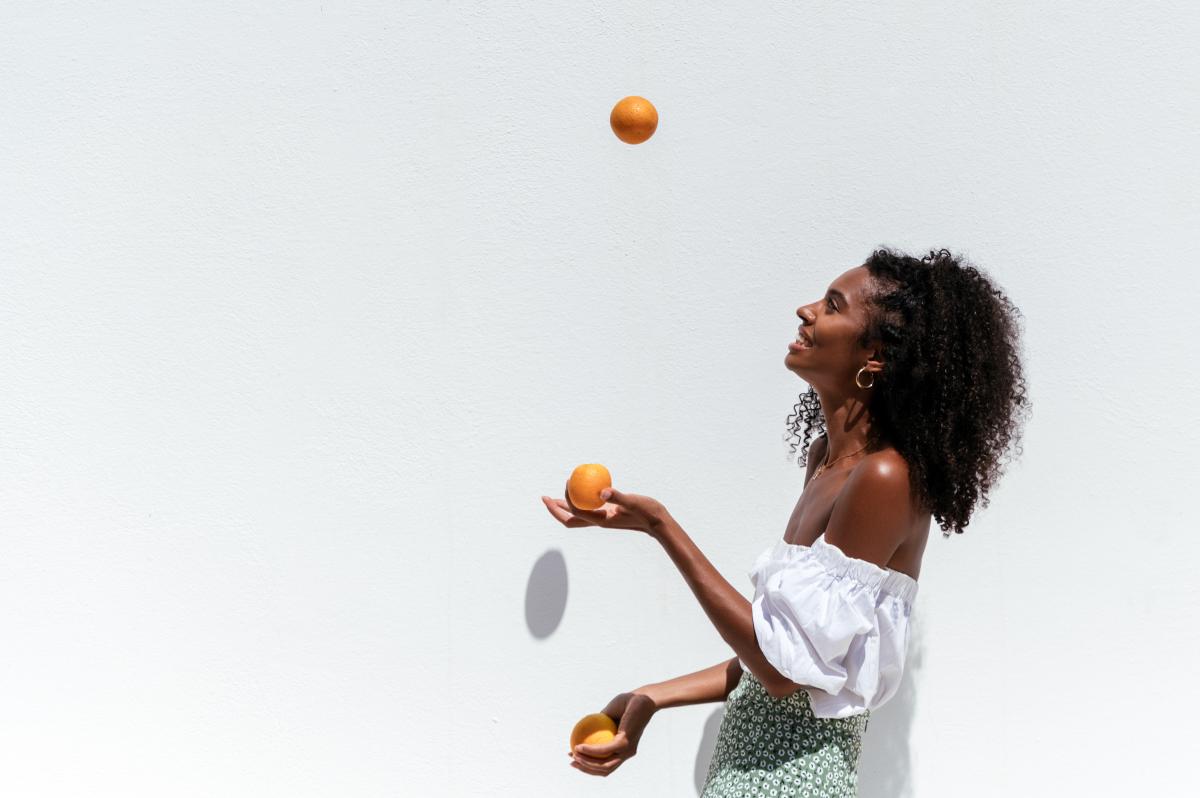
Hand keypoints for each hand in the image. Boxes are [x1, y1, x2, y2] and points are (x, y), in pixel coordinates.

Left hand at [541, 482, 667, 534]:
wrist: (657, 523)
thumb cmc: (647, 512)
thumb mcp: (633, 502)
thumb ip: (618, 496)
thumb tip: (602, 491)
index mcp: (602, 520)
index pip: (576, 511)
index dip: (566, 499)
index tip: (567, 482)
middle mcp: (599, 522)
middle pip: (569, 520)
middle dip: (554, 510)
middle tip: (543, 498)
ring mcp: (602, 519)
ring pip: (577, 516)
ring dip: (563, 508)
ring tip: (552, 498)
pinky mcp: (607, 515)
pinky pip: (587, 509)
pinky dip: (579, 501)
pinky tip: (580, 490)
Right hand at [567, 692, 657, 776]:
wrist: (643, 697)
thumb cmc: (627, 703)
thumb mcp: (609, 714)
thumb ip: (598, 724)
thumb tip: (582, 730)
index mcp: (624, 749)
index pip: (605, 764)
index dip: (589, 766)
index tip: (575, 759)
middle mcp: (626, 753)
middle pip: (604, 770)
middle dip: (586, 769)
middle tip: (572, 761)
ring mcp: (627, 750)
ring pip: (604, 765)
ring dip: (587, 763)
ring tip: (574, 755)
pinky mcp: (625, 743)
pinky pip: (604, 749)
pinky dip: (590, 751)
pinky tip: (579, 747)